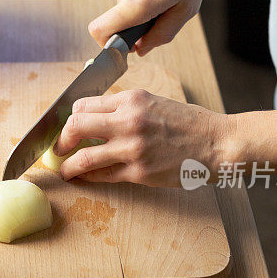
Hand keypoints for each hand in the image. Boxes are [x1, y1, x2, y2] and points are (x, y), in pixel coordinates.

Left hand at [55, 89, 232, 186]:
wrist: (218, 143)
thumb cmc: (189, 123)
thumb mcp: (155, 102)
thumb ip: (124, 108)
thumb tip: (94, 118)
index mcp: (132, 99)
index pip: (84, 105)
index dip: (70, 118)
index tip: (68, 128)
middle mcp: (128, 121)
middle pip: (75, 127)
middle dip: (61, 140)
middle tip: (58, 148)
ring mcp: (132, 148)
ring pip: (84, 158)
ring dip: (68, 166)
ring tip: (64, 170)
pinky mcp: (139, 172)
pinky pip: (103, 176)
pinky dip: (88, 178)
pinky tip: (83, 178)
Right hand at [88, 0, 228, 54]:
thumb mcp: (186, 9)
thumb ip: (162, 35)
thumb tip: (142, 48)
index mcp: (137, 2)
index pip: (99, 32)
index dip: (108, 47)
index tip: (128, 49)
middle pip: (117, 27)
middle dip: (137, 32)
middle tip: (165, 20)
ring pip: (127, 14)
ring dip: (146, 16)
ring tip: (172, 0)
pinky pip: (132, 1)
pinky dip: (147, 4)